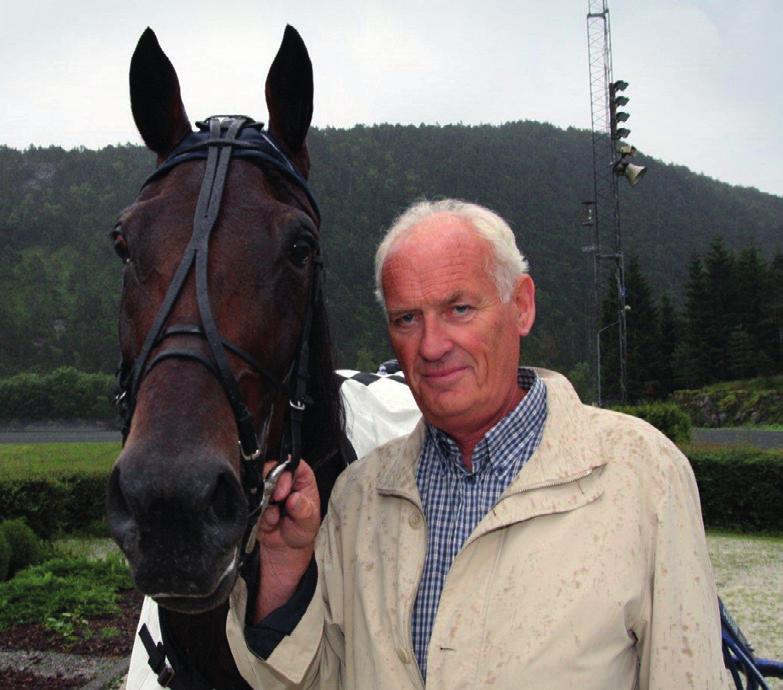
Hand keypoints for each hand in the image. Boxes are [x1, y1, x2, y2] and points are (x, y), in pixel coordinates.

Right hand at [254, 459, 320, 620]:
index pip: (296, 465)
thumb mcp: (308, 525)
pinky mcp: (255, 503)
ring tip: (273, 517)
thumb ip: (304, 511)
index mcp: (302, 483)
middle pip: (274, 469)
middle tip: (277, 499)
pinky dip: (259, 513)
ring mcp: (268, 492)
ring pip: (260, 483)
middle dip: (274, 483)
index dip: (289, 471)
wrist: (282, 556)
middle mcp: (284, 483)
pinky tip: (268, 525)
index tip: (285, 488)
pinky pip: (251, 500)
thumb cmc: (301, 534)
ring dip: (265, 499)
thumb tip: (295, 499)